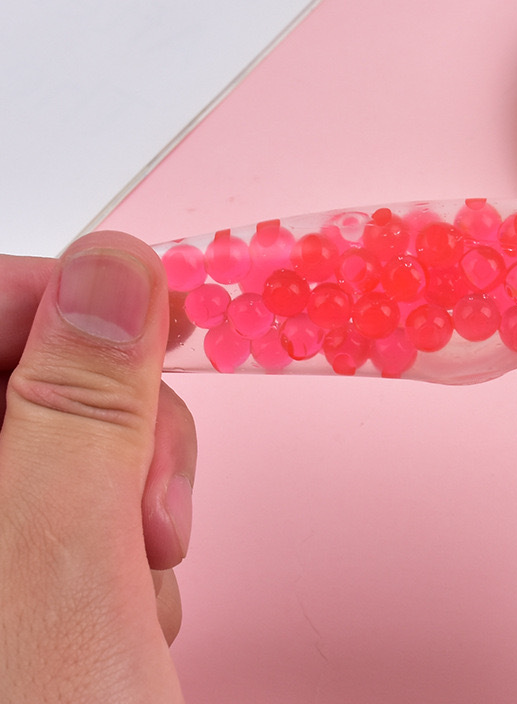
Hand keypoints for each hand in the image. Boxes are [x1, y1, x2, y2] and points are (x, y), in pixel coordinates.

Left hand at [0, 232, 195, 701]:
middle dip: (118, 427)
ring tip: (145, 581)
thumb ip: (79, 408)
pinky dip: (129, 533)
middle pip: (27, 377)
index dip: (62, 300)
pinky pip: (84, 495)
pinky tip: (132, 600)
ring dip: (136, 490)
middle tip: (153, 509)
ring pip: (71, 437)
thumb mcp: (62, 578)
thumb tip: (113, 264)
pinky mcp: (16, 570)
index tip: (150, 316)